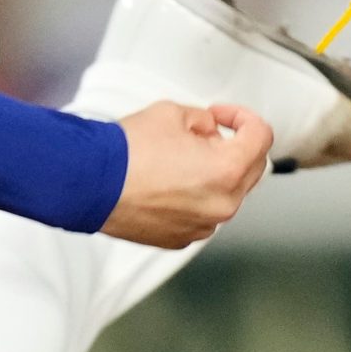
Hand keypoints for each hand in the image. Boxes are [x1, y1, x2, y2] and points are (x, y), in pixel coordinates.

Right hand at [99, 100, 271, 248]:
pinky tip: (166, 183)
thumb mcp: (171, 113)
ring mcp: (203, 225)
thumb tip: (208, 129)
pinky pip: (202, 214)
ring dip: (214, 174)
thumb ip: (202, 120)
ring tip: (178, 159)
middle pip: (251, 169)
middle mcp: (222, 204)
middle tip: (205, 134)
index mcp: (227, 170)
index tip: (223, 116)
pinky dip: (194, 197)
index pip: (260, 137)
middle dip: (233, 147)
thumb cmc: (125, 153)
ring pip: (226, 194)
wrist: (90, 183)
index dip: (242, 118)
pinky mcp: (182, 238)